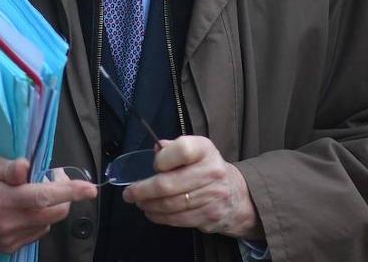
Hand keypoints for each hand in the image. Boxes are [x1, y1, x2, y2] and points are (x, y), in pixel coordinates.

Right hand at [0, 155, 97, 253]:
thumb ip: (7, 167)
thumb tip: (27, 167)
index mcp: (0, 200)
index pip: (43, 196)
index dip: (70, 191)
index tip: (90, 188)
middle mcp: (6, 224)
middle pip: (53, 211)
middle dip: (63, 193)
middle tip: (51, 175)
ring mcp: (8, 238)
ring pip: (48, 221)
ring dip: (51, 205)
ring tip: (34, 189)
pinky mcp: (7, 247)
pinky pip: (37, 231)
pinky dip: (40, 216)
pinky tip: (26, 205)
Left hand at [122, 136, 261, 238]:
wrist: (238, 195)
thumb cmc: (207, 168)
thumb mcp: (196, 151)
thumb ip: (174, 148)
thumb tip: (156, 148)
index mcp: (205, 150)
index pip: (182, 150)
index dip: (163, 159)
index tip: (154, 166)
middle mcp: (212, 172)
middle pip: (170, 184)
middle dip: (144, 190)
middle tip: (130, 194)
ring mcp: (212, 196)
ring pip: (171, 205)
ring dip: (149, 205)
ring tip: (139, 203)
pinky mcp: (209, 217)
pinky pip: (178, 219)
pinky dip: (160, 217)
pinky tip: (152, 213)